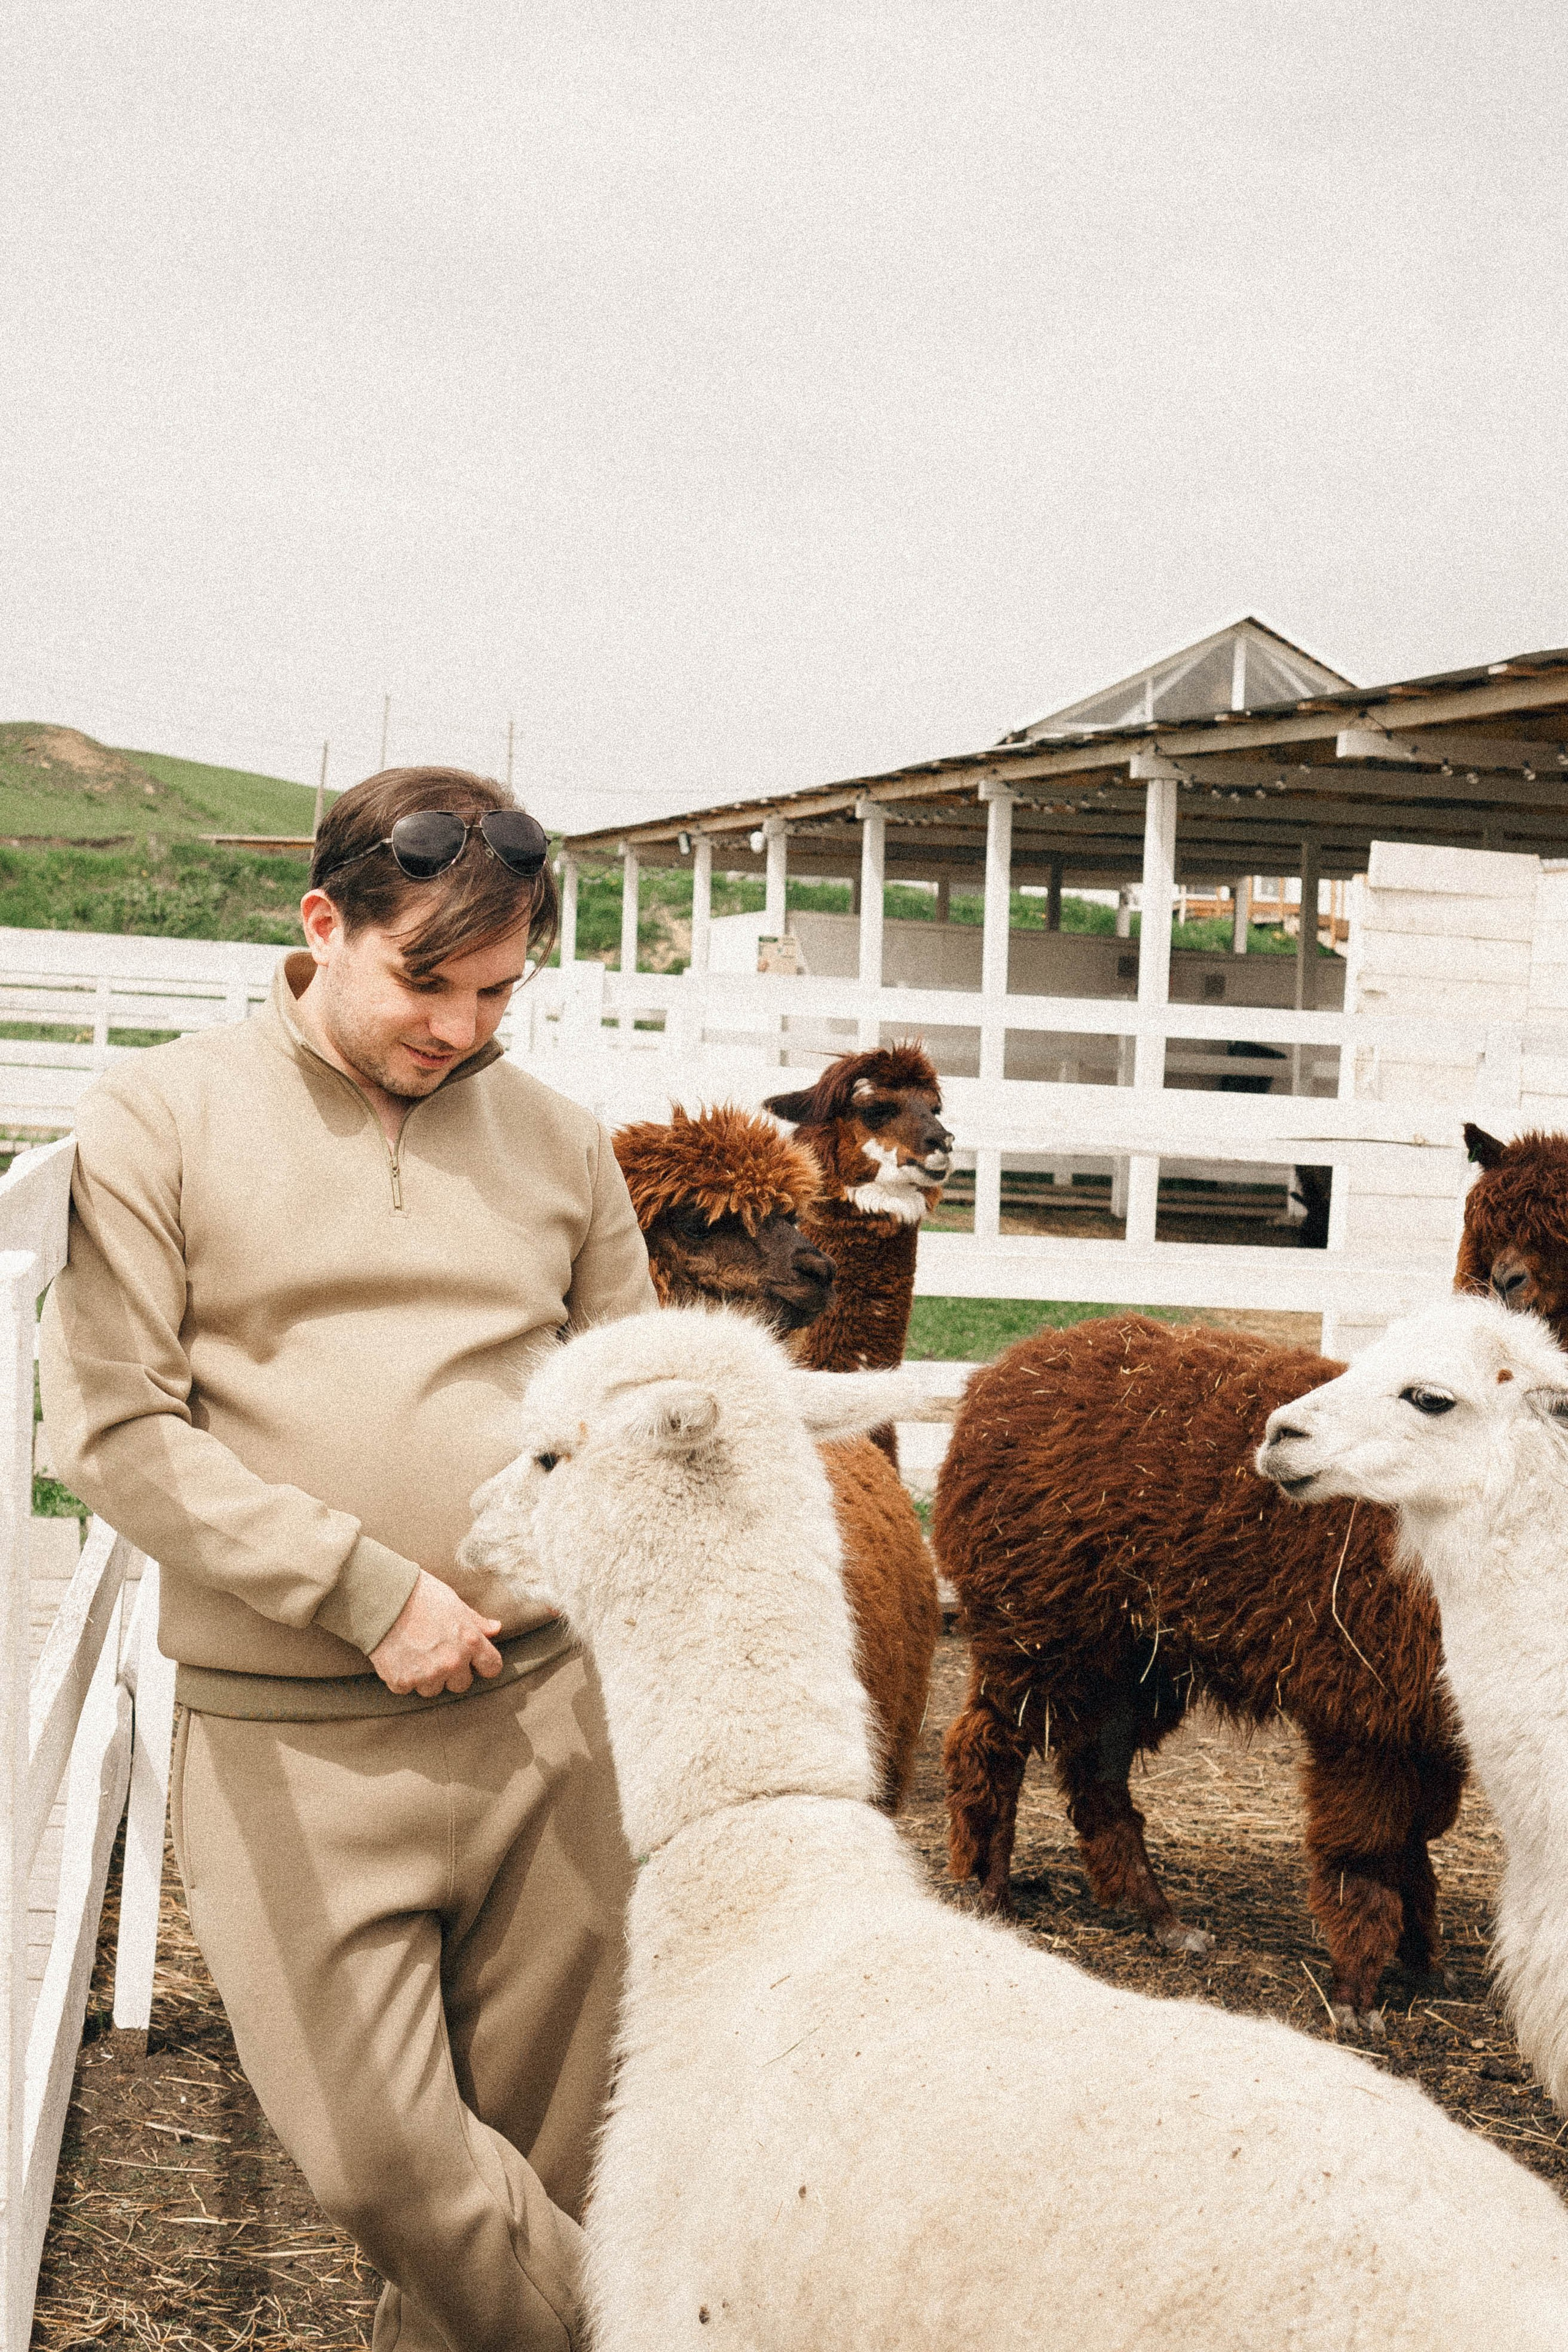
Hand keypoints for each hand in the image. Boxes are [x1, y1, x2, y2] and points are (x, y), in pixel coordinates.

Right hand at [369, 1570, 504, 1697]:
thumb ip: (476, 1622)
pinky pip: (407, 1688)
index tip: (475, 1661)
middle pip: (462, 1684)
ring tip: (415, 1653)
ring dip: (427, 1677)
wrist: (382, 1597)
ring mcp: (427, 1674)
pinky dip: (402, 1677)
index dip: (484, 1664)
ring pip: (433, 1689)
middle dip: (452, 1672)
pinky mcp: (402, 1681)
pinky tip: (398, 1656)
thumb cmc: (421, 1594)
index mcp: (470, 1642)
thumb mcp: (454, 1603)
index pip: (492, 1667)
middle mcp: (452, 1662)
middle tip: (436, 1652)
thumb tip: (496, 1629)